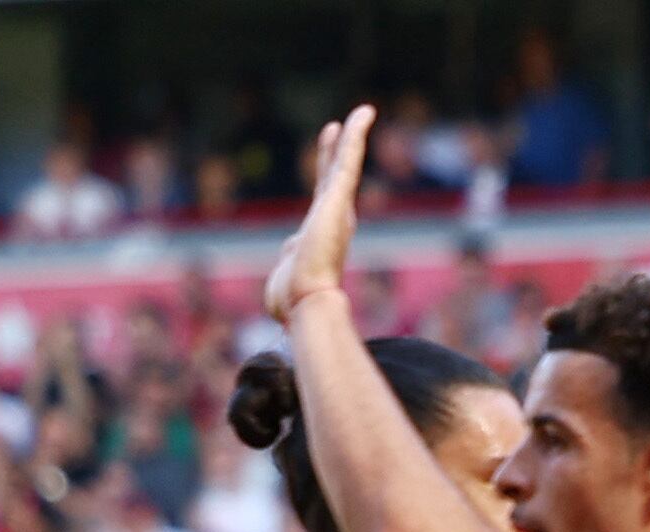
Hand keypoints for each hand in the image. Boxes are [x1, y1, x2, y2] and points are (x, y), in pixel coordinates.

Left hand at [265, 110, 373, 321]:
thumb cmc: (292, 301)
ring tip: (363, 112)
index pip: (324, 195)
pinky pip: (349, 161)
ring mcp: (338, 207)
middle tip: (341, 125)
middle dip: (338, 149)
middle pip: (336, 175)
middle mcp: (335, 218)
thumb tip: (287, 268)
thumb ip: (288, 265)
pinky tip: (362, 115)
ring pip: (347, 164)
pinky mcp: (338, 199)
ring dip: (356, 136)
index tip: (327, 156)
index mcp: (322, 232)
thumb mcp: (286, 276)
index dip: (326, 173)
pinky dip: (357, 137)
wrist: (306, 302)